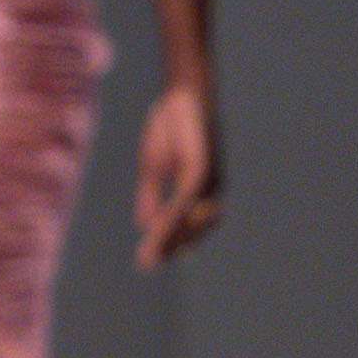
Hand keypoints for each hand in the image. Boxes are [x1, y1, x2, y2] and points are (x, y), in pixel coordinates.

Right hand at [135, 80, 221, 266]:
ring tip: (149, 254)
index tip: (151, 260)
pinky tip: (154, 229)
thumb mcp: (154, 166)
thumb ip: (151, 196)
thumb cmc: (172, 126)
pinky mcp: (202, 168)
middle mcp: (213, 189)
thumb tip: (144, 225)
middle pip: (195, 230)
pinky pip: (185, 201)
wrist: (183, 93)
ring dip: (169, 240)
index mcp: (203, 190)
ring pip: (191, 220)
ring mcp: (210, 180)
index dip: (172, 244)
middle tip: (148, 263)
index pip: (190, 227)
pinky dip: (171, 218)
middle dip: (171, 247)